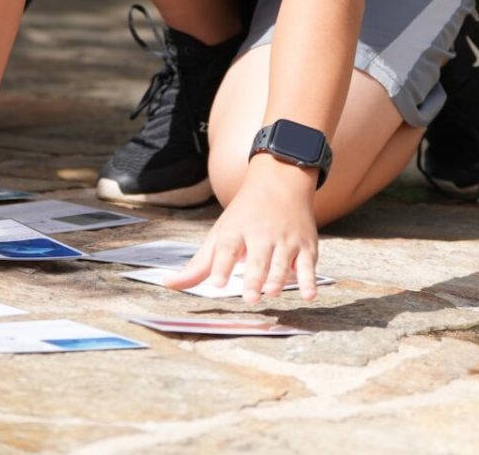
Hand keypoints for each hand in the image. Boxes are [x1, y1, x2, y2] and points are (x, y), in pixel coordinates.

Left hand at [164, 158, 320, 303]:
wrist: (280, 182)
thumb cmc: (244, 216)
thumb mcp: (219, 235)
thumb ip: (198, 265)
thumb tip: (168, 285)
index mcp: (236, 231)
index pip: (227, 249)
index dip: (221, 266)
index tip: (216, 283)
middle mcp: (261, 235)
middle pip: (257, 258)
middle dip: (253, 277)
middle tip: (249, 297)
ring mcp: (285, 241)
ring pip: (282, 262)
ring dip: (278, 278)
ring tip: (271, 292)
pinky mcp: (306, 247)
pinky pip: (308, 266)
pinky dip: (310, 280)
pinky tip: (309, 295)